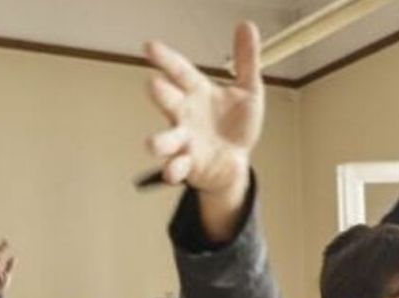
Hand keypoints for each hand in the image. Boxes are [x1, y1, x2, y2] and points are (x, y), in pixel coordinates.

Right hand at [145, 22, 263, 241]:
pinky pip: (178, 166)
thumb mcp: (248, 90)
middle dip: (161, 94)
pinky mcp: (188, 164)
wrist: (235, 162)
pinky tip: (173, 171)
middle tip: (154, 85)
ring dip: (159, 141)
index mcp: (197, 93)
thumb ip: (246, 60)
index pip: (180, 71)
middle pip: (169, 101)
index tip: (150, 46)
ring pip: (166, 139)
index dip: (166, 59)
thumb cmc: (235, 125)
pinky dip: (174, 169)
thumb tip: (247, 25)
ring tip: (153, 143)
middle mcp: (185, 115)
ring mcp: (184, 140)